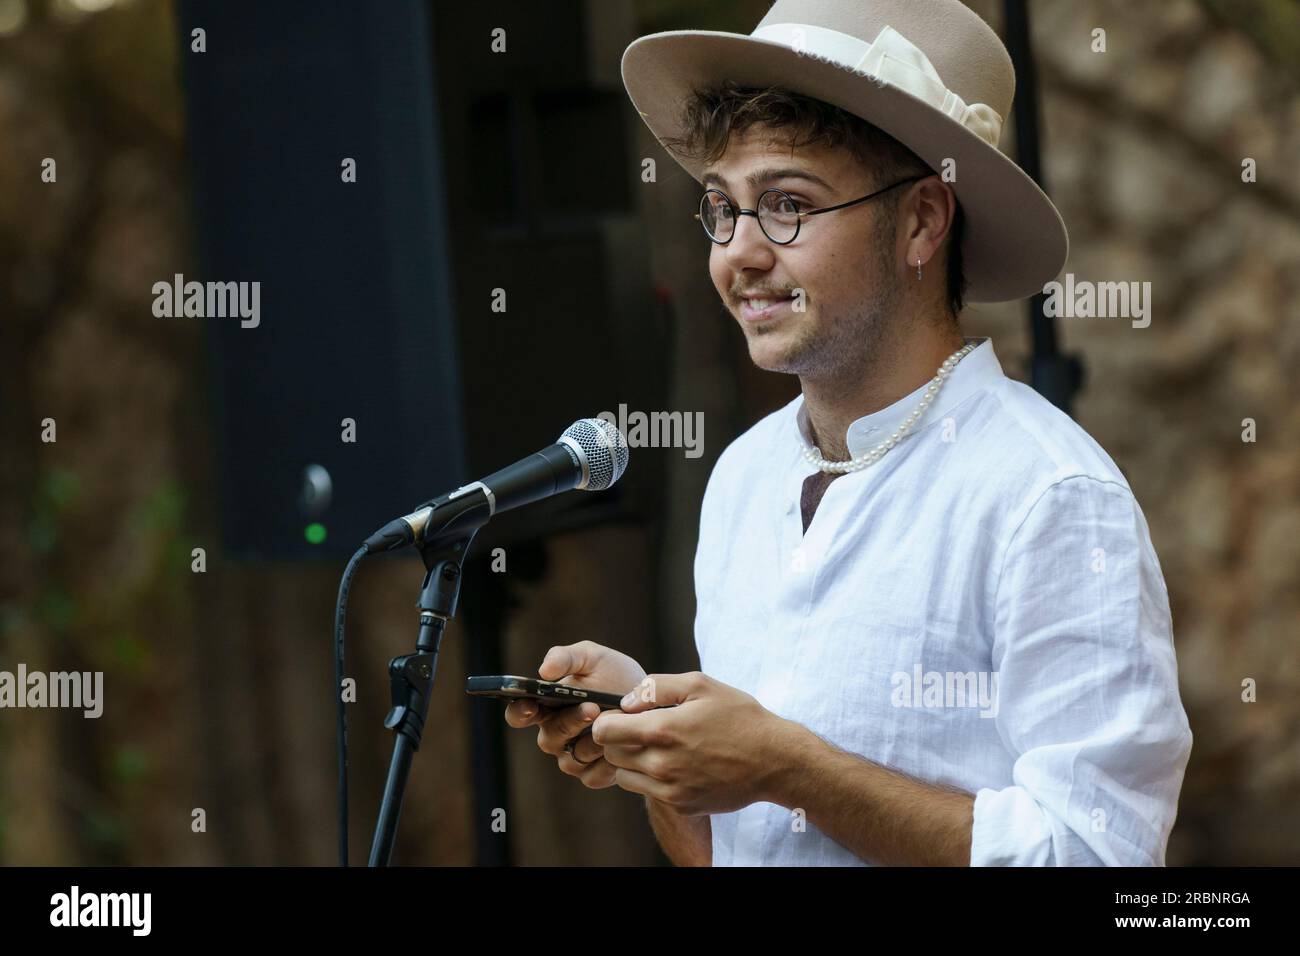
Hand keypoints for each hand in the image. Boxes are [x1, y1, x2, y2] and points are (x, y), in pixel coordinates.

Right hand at [503, 641, 646, 788]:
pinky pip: (593, 776)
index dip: (519, 712)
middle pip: (548, 738)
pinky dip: (609, 761)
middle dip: (570, 723)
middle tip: (592, 707)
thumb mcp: (593, 657)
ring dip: (594, 741)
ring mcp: (572, 757)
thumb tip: (544, 671)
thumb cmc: (614, 675)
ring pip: (573, 758)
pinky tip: (624, 744)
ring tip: (616, 724)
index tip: (531, 704)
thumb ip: (566, 657)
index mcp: (546, 706)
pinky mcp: (593, 775)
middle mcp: (554, 734)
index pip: (519, 714)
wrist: (652, 700)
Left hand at [591, 671, 790, 814]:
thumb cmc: (739, 717)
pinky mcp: (680, 805)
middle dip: (617, 739)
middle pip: (610, 754)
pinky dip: (652, 778)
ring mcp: (670, 789)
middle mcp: (661, 764)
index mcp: (662, 730)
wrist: (773, 761)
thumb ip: (655, 687)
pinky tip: (675, 763)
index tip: (621, 715)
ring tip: (657, 747)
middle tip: (639, 729)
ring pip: (624, 776)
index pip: (604, 731)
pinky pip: (648, 792)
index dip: (607, 719)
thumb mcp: (700, 685)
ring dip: (631, 761)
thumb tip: (626, 702)